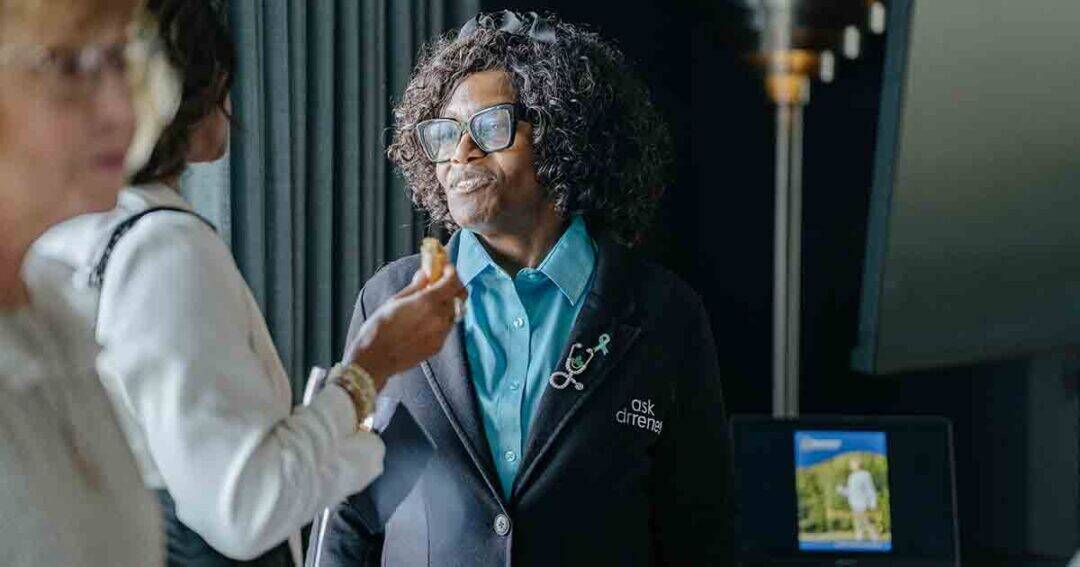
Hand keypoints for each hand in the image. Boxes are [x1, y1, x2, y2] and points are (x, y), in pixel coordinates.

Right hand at [344, 265, 466, 390]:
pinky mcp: (438, 346)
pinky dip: (442, 319)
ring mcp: (441, 333)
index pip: (452, 281)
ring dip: (448, 303)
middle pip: (459, 296)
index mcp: (428, 302)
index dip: (451, 271)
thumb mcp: (394, 301)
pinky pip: (447, 327)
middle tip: (442, 282)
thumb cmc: (379, 328)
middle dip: (453, 286)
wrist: (376, 359)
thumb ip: (415, 287)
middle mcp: (440, 317)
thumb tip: (425, 274)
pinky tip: (427, 319)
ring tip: (432, 301)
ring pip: (455, 312)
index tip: (445, 267)